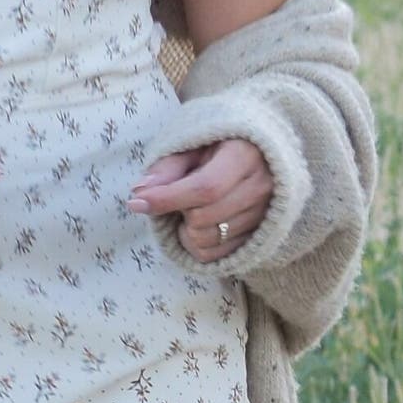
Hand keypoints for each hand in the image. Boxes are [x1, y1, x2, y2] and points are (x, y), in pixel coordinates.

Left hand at [131, 137, 272, 263]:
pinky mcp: (259, 236)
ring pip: (206, 240)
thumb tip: (140, 192)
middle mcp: (262, 187)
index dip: (168, 199)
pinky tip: (200, 224)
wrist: (256, 155)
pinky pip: (214, 255)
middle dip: (178, 211)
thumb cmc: (216, 146)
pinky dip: (196, 244)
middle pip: (203, 218)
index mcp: (246, 155)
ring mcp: (265, 215)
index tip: (137, 202)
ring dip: (186, 228)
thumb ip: (167, 168)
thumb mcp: (191, 146)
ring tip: (192, 207)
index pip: (206, 187)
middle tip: (178, 195)